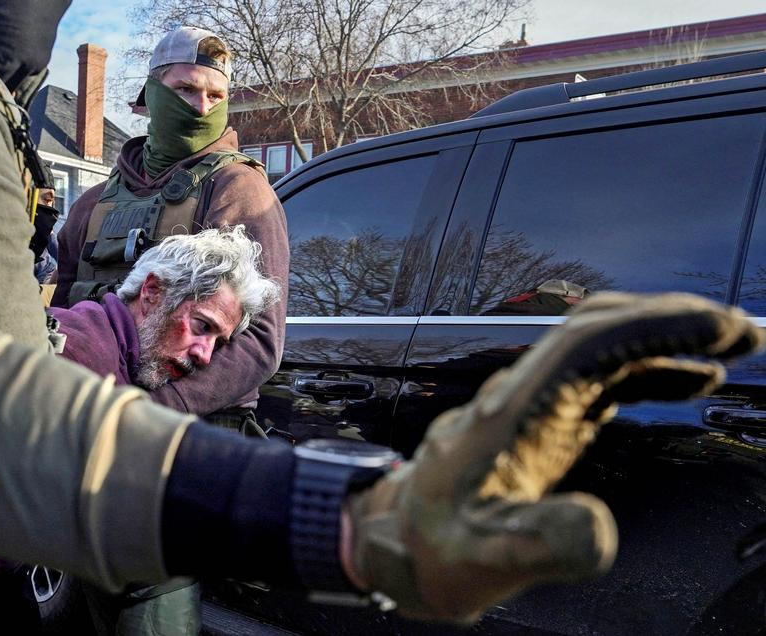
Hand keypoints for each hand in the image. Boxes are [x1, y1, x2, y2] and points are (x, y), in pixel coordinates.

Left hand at [343, 292, 762, 621]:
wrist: (403, 543)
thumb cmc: (437, 548)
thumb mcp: (485, 557)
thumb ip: (538, 542)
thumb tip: (600, 528)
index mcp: (510, 413)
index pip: (582, 346)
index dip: (648, 326)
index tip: (713, 324)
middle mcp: (524, 395)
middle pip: (596, 330)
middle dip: (668, 319)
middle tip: (742, 329)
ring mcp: (536, 404)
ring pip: (603, 348)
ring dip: (666, 337)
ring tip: (737, 343)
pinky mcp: (547, 421)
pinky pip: (604, 378)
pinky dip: (651, 369)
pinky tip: (693, 378)